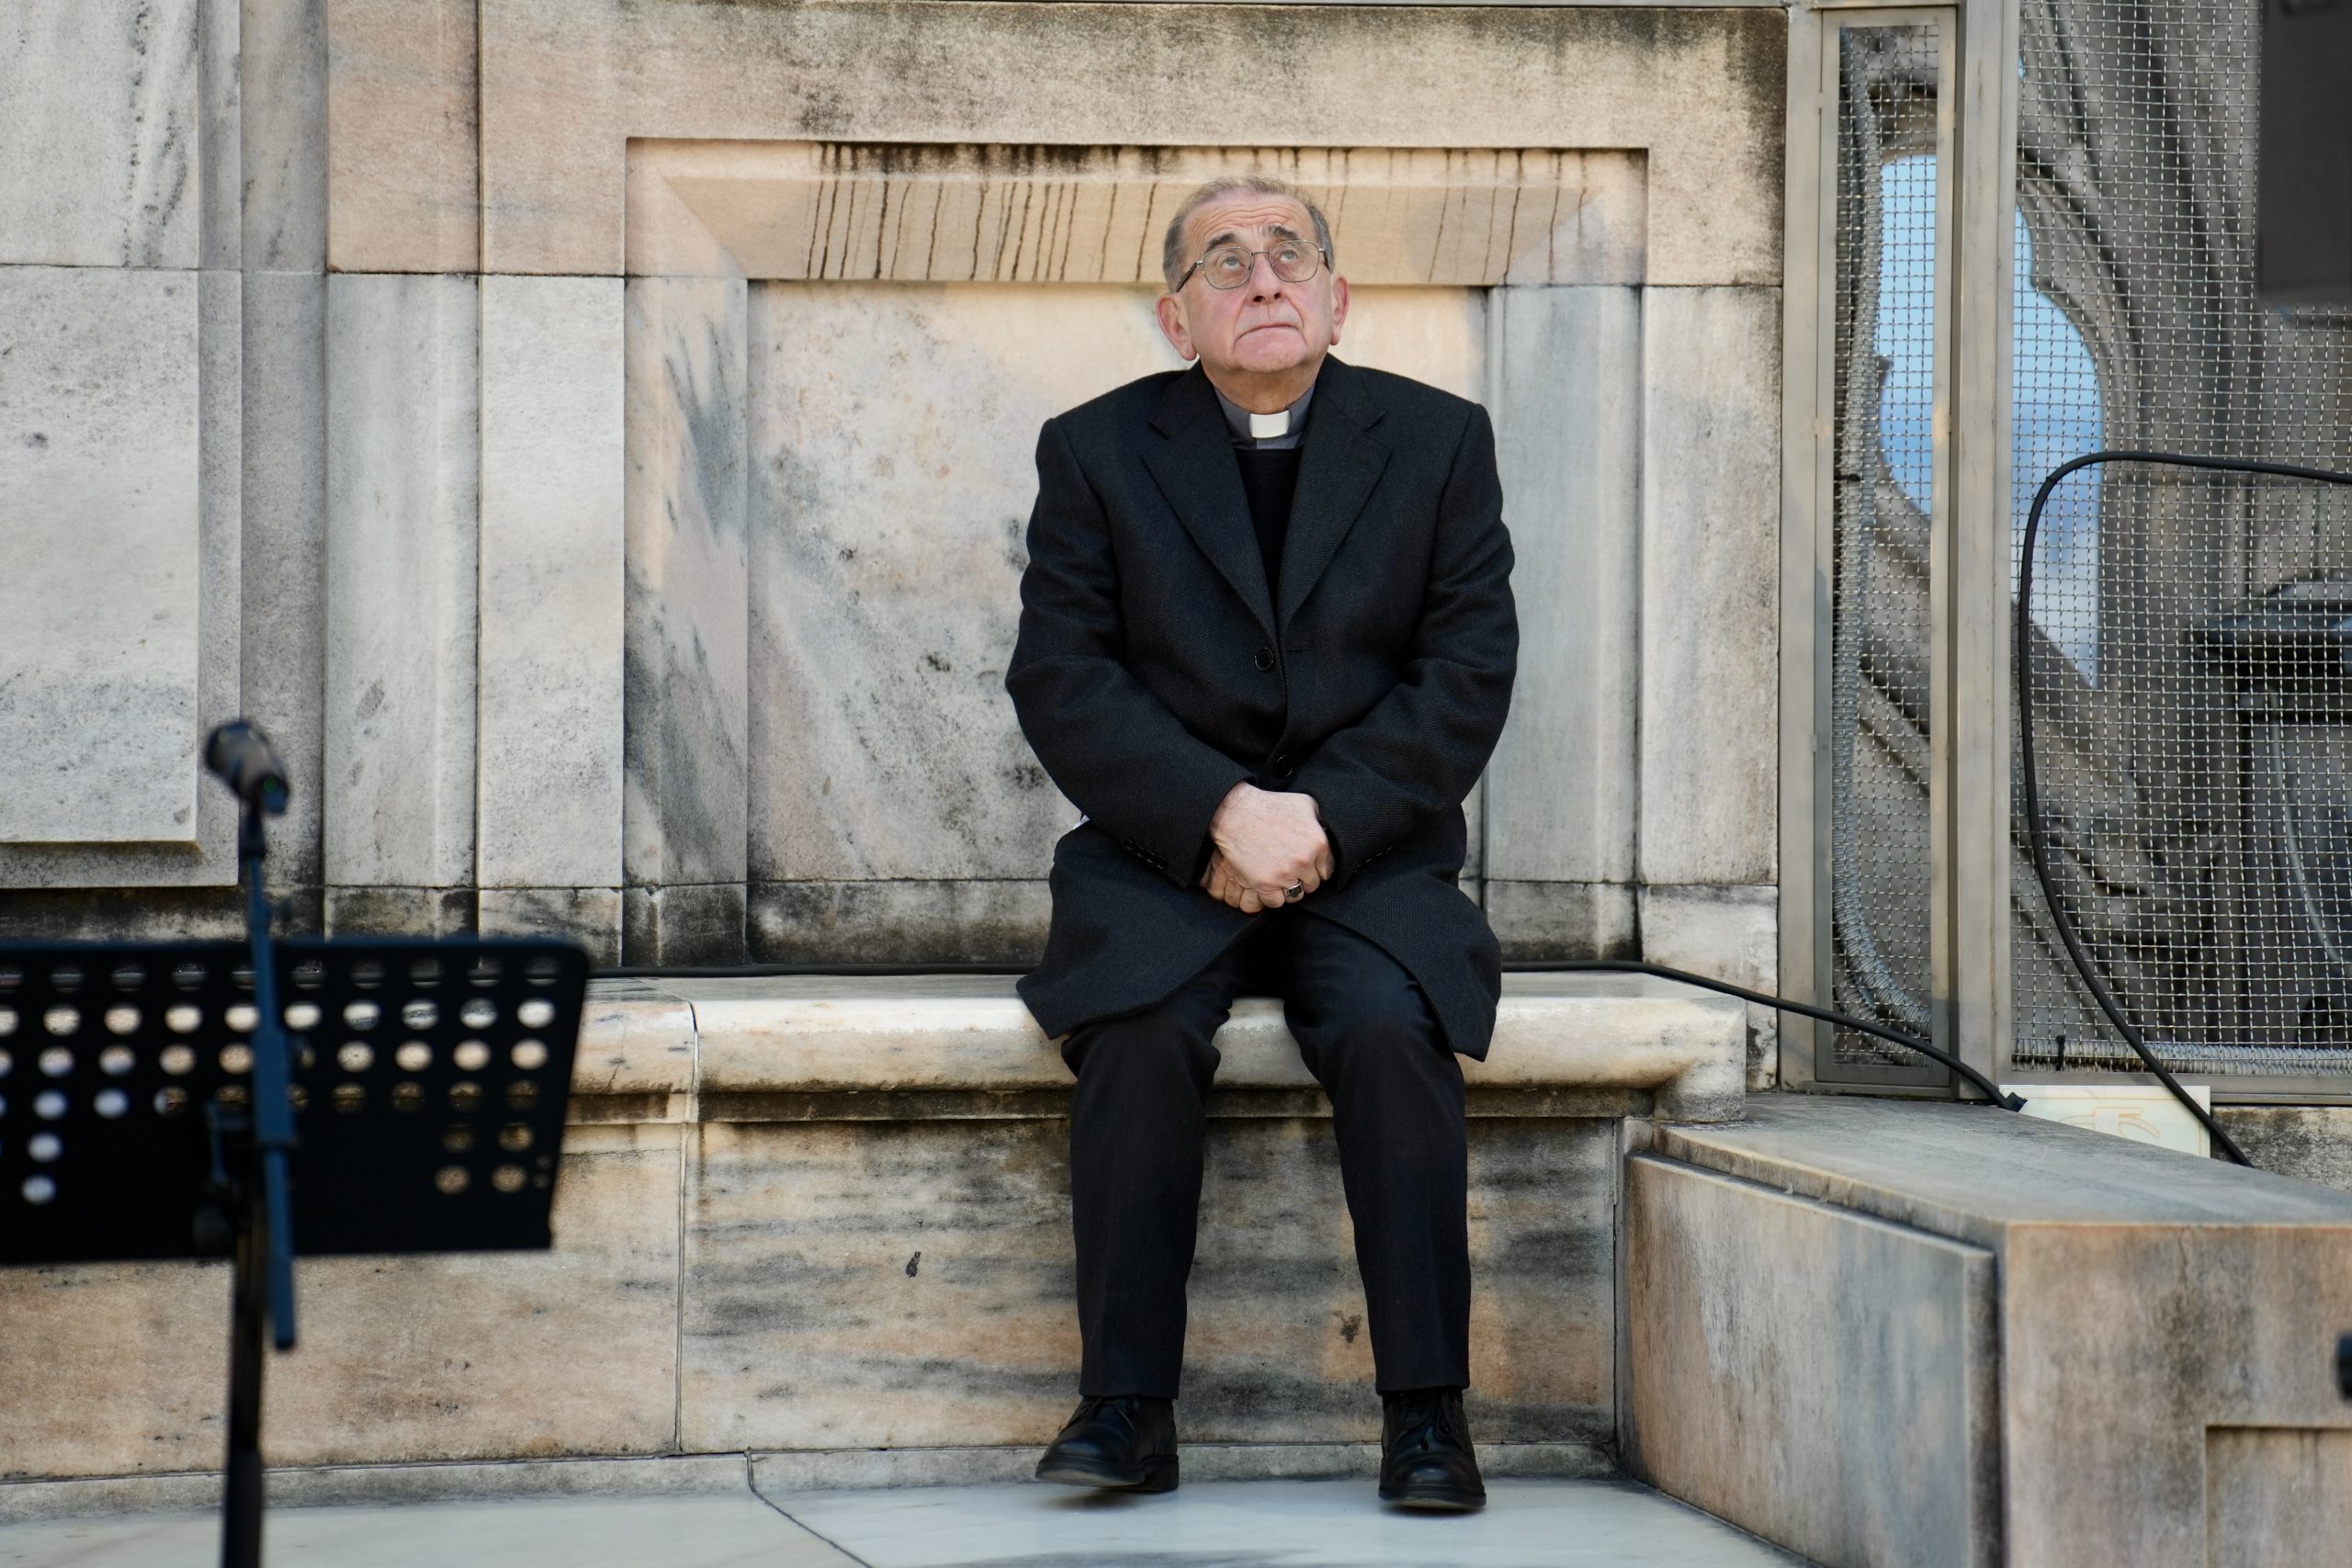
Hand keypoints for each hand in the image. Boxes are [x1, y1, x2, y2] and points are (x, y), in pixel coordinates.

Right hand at [1198, 783, 1332, 910]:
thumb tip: (1328, 829)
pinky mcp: (1265, 884)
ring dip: (1289, 888)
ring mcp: (1284, 874)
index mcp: (1318, 843)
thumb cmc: (1270, 805)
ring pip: (1296, 895)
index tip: (1308, 865)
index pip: (1328, 870)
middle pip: (1313, 884)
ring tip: (1280, 876)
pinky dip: (1273, 896)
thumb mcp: (1305, 803)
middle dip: (1303, 878)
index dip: (1317, 868)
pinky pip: (1276, 902)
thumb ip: (1320, 819)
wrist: (1237, 813)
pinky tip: (1269, 884)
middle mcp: (1304, 861)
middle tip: (1291, 868)